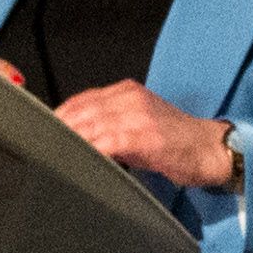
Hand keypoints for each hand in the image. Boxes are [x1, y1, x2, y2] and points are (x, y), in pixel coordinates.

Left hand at [54, 79, 241, 192]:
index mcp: (126, 91)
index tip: (43, 133)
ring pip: (90, 125)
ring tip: (54, 155)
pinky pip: (108, 142)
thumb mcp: (138, 123)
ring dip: (70, 142)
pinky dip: (90, 150)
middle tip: (42, 148)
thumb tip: (77, 138)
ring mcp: (138, 115)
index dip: (59, 117)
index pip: (81, 100)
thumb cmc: (175, 142)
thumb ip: (109, 124)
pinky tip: (79, 160)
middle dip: (58, 131)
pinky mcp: (145, 136)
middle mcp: (130, 98)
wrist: (210, 149)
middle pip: (80, 111)